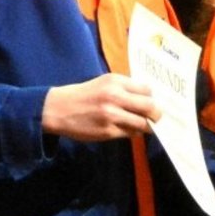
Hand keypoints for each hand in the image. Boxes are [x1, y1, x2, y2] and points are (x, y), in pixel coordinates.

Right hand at [40, 73, 159, 141]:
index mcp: (114, 81)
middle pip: (151, 107)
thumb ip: (124, 89)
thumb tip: (149, 100)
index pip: (147, 89)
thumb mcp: (103, 84)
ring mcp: (111, 115)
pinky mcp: (107, 131)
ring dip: (144, 126)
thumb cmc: (83, 95)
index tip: (151, 103)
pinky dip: (131, 132)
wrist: (58, 109)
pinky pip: (130, 134)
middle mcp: (114, 96)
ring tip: (139, 125)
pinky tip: (124, 128)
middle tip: (155, 118)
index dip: (151, 98)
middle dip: (157, 114)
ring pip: (143, 123)